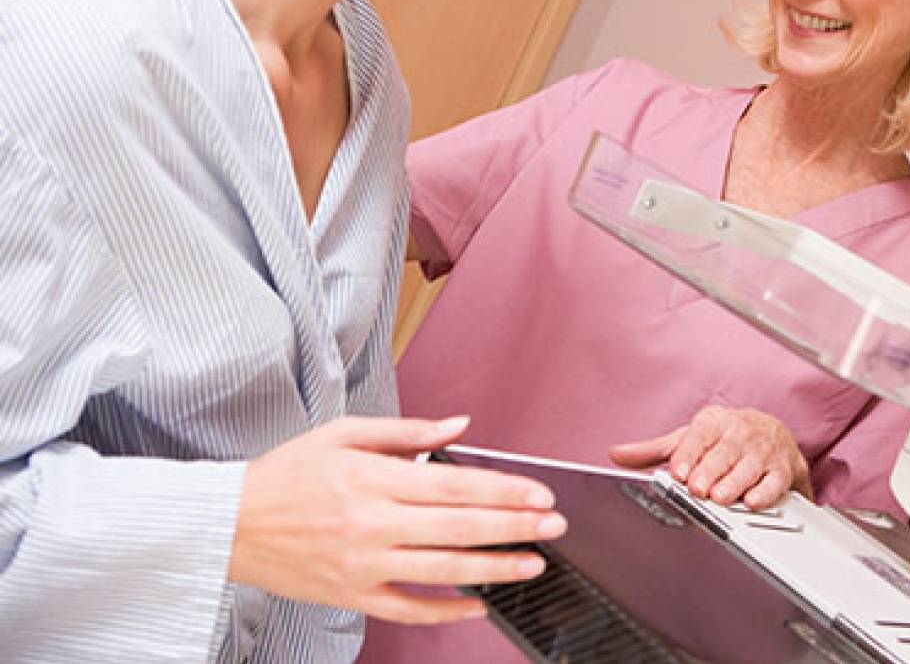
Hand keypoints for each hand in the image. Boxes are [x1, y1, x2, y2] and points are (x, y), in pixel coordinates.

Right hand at [229, 416, 564, 624]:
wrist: (227, 525)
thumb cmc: (287, 474)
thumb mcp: (344, 434)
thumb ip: (407, 432)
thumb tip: (460, 426)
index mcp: (372, 479)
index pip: (453, 486)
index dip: (503, 491)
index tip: (540, 494)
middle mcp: (370, 524)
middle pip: (457, 529)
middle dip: (514, 528)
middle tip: (555, 526)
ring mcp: (362, 565)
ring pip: (441, 571)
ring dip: (494, 569)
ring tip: (534, 564)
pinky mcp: (351, 596)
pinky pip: (408, 610)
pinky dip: (446, 611)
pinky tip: (478, 605)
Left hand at [609, 405, 812, 509]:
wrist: (774, 432)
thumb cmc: (725, 438)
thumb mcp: (690, 438)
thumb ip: (655, 450)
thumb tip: (617, 455)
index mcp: (714, 422)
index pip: (699, 435)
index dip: (688, 454)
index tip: (678, 471)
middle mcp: (740, 433)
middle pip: (724, 452)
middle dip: (710, 471)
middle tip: (698, 488)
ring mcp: (763, 451)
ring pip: (749, 467)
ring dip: (735, 483)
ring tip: (721, 497)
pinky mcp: (784, 468)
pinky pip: (776, 481)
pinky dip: (766, 492)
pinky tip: (753, 501)